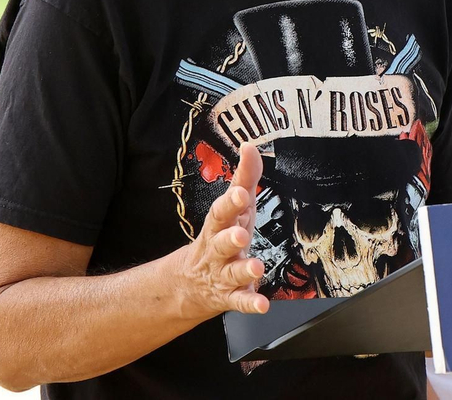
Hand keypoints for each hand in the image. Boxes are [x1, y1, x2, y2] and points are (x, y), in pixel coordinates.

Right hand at [178, 143, 269, 318]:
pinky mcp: (230, 297)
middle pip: (221, 241)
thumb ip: (244, 177)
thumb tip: (250, 146)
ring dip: (244, 270)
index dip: (231, 201)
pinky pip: (240, 301)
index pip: (222, 210)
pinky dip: (251, 304)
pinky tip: (262, 304)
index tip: (241, 192)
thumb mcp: (233, 207)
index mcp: (219, 225)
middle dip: (230, 236)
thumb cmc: (219, 237)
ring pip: (232, 272)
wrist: (189, 283)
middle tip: (240, 233)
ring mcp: (222, 273)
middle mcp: (218, 249)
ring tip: (256, 267)